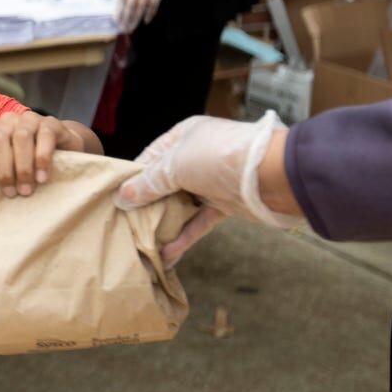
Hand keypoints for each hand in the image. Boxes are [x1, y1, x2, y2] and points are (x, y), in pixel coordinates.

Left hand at [0, 111, 85, 197]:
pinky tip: (41, 178)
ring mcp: (30, 119)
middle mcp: (8, 120)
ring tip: (25, 190)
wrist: (63, 151)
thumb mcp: (6, 165)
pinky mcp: (51, 123)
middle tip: (10, 192)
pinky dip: (42, 159)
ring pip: (21, 137)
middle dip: (3, 168)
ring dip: (22, 167)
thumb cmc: (27, 162)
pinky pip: (45, 137)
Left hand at [114, 0, 168, 33]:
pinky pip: (154, 4)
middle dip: (127, 19)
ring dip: (137, 19)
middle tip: (124, 29)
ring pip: (142, 6)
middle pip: (131, 6)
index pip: (121, 2)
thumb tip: (116, 13)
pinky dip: (150, 13)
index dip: (118, 13)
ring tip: (132, 28)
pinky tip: (146, 21)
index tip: (116, 23)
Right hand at [115, 112, 302, 266]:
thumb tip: (122, 197)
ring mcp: (211, 181)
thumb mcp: (175, 165)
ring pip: (180, 204)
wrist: (275, 175)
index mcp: (183, 137)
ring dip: (164, 224)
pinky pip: (198, 221)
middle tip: (125, 226)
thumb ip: (148, 183)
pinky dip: (184, 236)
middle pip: (164, 184)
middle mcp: (196, 157)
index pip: (150, 158)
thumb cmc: (221, 157)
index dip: (133, 178)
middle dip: (146, 205)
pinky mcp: (225, 204)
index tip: (115, 200)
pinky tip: (167, 254)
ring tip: (143, 244)